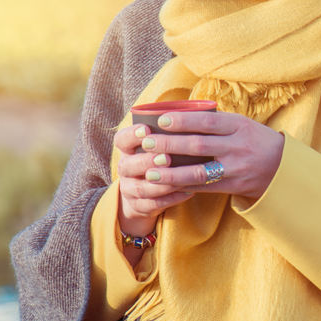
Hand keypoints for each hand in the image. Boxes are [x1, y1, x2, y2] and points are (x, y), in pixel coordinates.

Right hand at [113, 122, 194, 237]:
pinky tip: (189, 192)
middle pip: (127, 165)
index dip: (132, 135)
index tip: (147, 129)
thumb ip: (171, 132)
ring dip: (163, 182)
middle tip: (167, 157)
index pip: (121, 139)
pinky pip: (153, 205)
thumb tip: (198, 113)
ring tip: (183, 177)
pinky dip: (172, 198)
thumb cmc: (160, 158)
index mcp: (128, 149)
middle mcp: (125, 168)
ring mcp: (130, 189)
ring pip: (141, 188)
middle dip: (147, 161)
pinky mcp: (140, 206)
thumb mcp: (161, 144)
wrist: (147, 194)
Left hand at [132, 110, 284, 201]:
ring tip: (149, 172)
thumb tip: (178, 115)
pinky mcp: (232, 186)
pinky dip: (182, 186)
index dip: (182, 121)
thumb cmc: (255, 140)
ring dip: (170, 173)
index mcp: (239, 126)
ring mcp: (235, 168)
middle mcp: (237, 147)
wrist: (283, 167)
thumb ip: (216, 122)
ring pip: (197, 172)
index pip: (206, 121)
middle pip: (197, 145)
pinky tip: (166, 185)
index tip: (161, 121)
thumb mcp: (242, 124)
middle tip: (147, 143)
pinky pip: (202, 188)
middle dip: (169, 144)